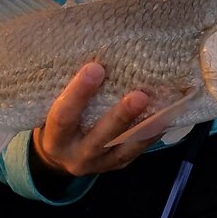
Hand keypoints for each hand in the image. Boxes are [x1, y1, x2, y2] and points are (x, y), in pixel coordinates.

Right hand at [30, 62, 158, 177]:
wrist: (57, 158)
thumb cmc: (55, 121)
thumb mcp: (50, 108)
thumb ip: (63, 90)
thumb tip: (89, 52)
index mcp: (55, 138)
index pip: (64, 116)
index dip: (79, 93)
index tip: (95, 67)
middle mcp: (76, 155)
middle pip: (100, 137)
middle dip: (121, 116)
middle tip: (140, 95)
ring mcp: (99, 164)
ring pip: (123, 147)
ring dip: (145, 127)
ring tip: (165, 108)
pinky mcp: (116, 165)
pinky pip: (136, 151)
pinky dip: (152, 134)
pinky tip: (167, 118)